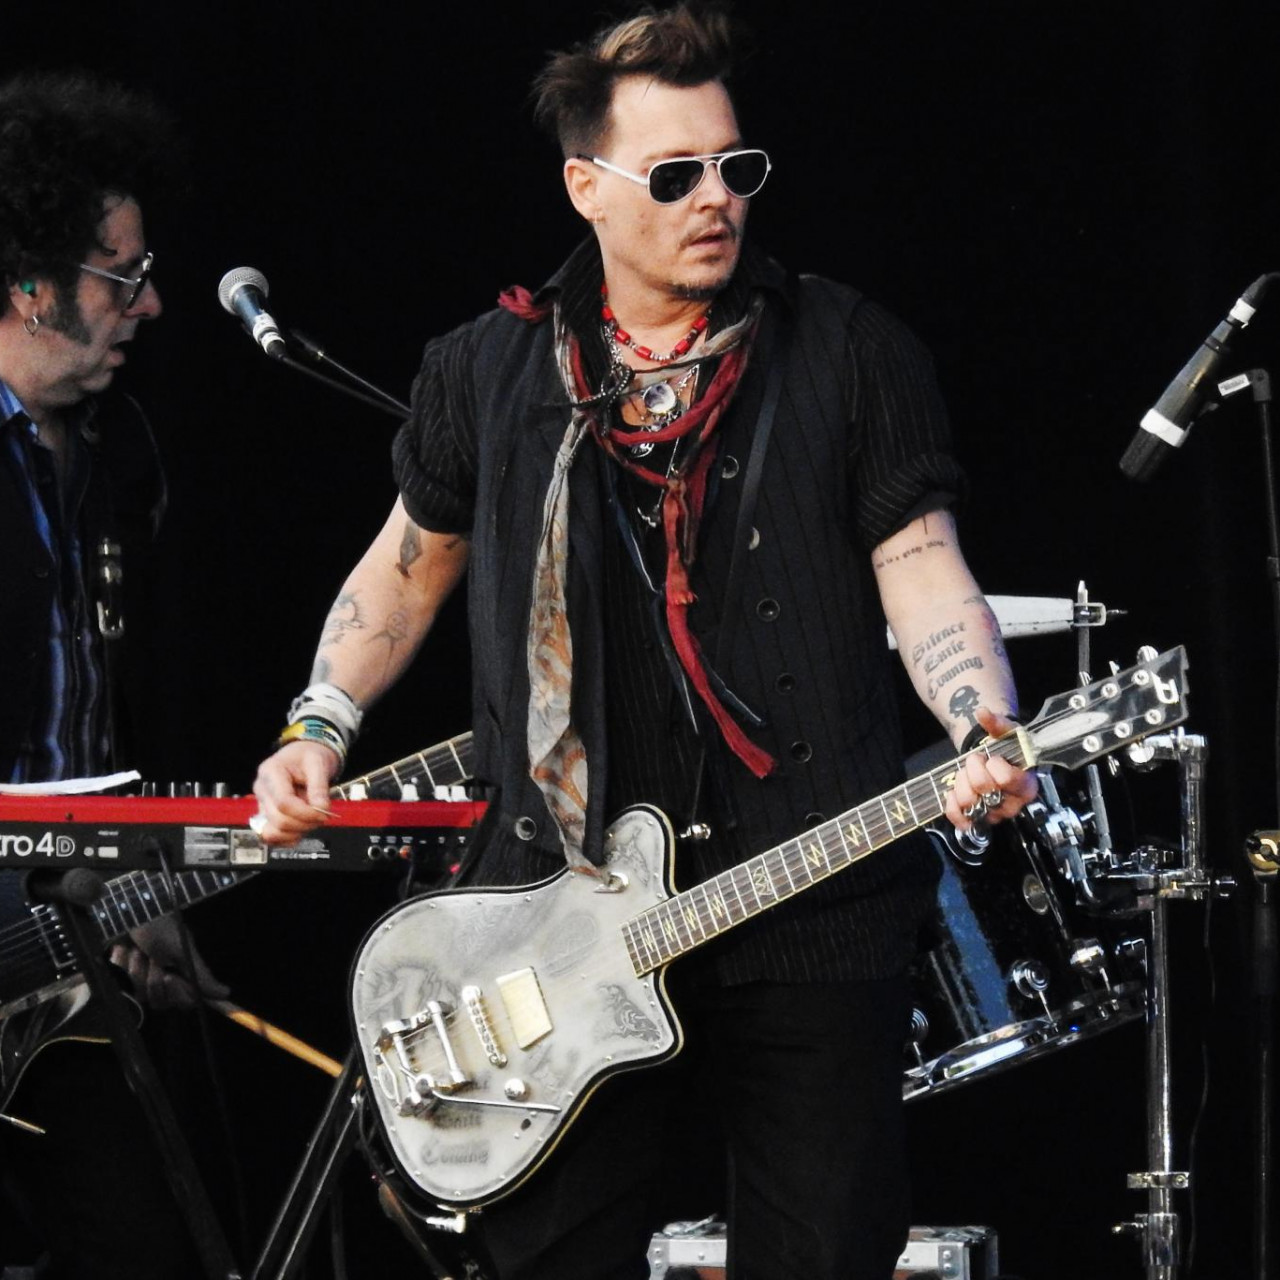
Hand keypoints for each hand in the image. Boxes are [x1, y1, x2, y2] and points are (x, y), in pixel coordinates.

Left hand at [109, 916, 230, 1012]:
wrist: (129, 912)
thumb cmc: (160, 927)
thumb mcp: (181, 949)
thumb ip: (200, 975)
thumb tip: (226, 994)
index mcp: (183, 975)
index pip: (186, 1001)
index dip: (178, 994)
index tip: (169, 977)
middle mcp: (165, 980)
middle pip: (162, 1001)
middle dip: (154, 979)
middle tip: (154, 958)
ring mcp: (143, 980)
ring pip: (140, 994)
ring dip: (137, 969)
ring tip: (138, 950)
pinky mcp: (124, 976)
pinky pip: (122, 985)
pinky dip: (122, 965)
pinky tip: (125, 950)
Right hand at [251, 740, 339, 843]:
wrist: (304, 754)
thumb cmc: (309, 755)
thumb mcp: (318, 762)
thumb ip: (319, 787)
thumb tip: (321, 809)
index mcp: (271, 772)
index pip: (283, 802)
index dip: (305, 813)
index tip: (323, 813)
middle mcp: (262, 789)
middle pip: (278, 820)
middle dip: (304, 823)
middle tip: (321, 816)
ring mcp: (262, 804)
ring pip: (272, 832)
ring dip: (296, 832)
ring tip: (311, 820)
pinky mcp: (267, 815)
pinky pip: (272, 837)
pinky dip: (289, 838)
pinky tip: (302, 827)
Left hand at [944, 707, 1038, 831]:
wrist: (992, 763)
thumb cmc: (1005, 750)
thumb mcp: (1005, 734)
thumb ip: (996, 722)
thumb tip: (982, 712)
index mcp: (1026, 785)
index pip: (1007, 779)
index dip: (995, 765)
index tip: (993, 757)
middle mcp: (1012, 805)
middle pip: (984, 789)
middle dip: (973, 768)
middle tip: (975, 760)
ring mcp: (994, 815)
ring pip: (969, 803)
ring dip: (961, 783)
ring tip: (966, 774)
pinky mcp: (977, 821)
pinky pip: (961, 821)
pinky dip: (951, 806)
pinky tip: (952, 792)